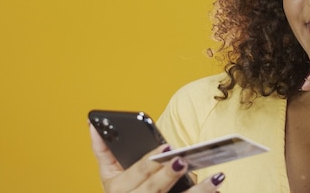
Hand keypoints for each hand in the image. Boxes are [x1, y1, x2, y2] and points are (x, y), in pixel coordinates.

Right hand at [89, 124, 224, 191]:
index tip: (167, 147)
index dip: (150, 162)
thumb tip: (92, 124)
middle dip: (169, 175)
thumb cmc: (123, 192)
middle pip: (153, 190)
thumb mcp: (109, 174)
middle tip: (186, 159)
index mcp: (117, 189)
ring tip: (216, 177)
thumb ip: (102, 150)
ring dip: (198, 191)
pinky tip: (217, 189)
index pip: (136, 174)